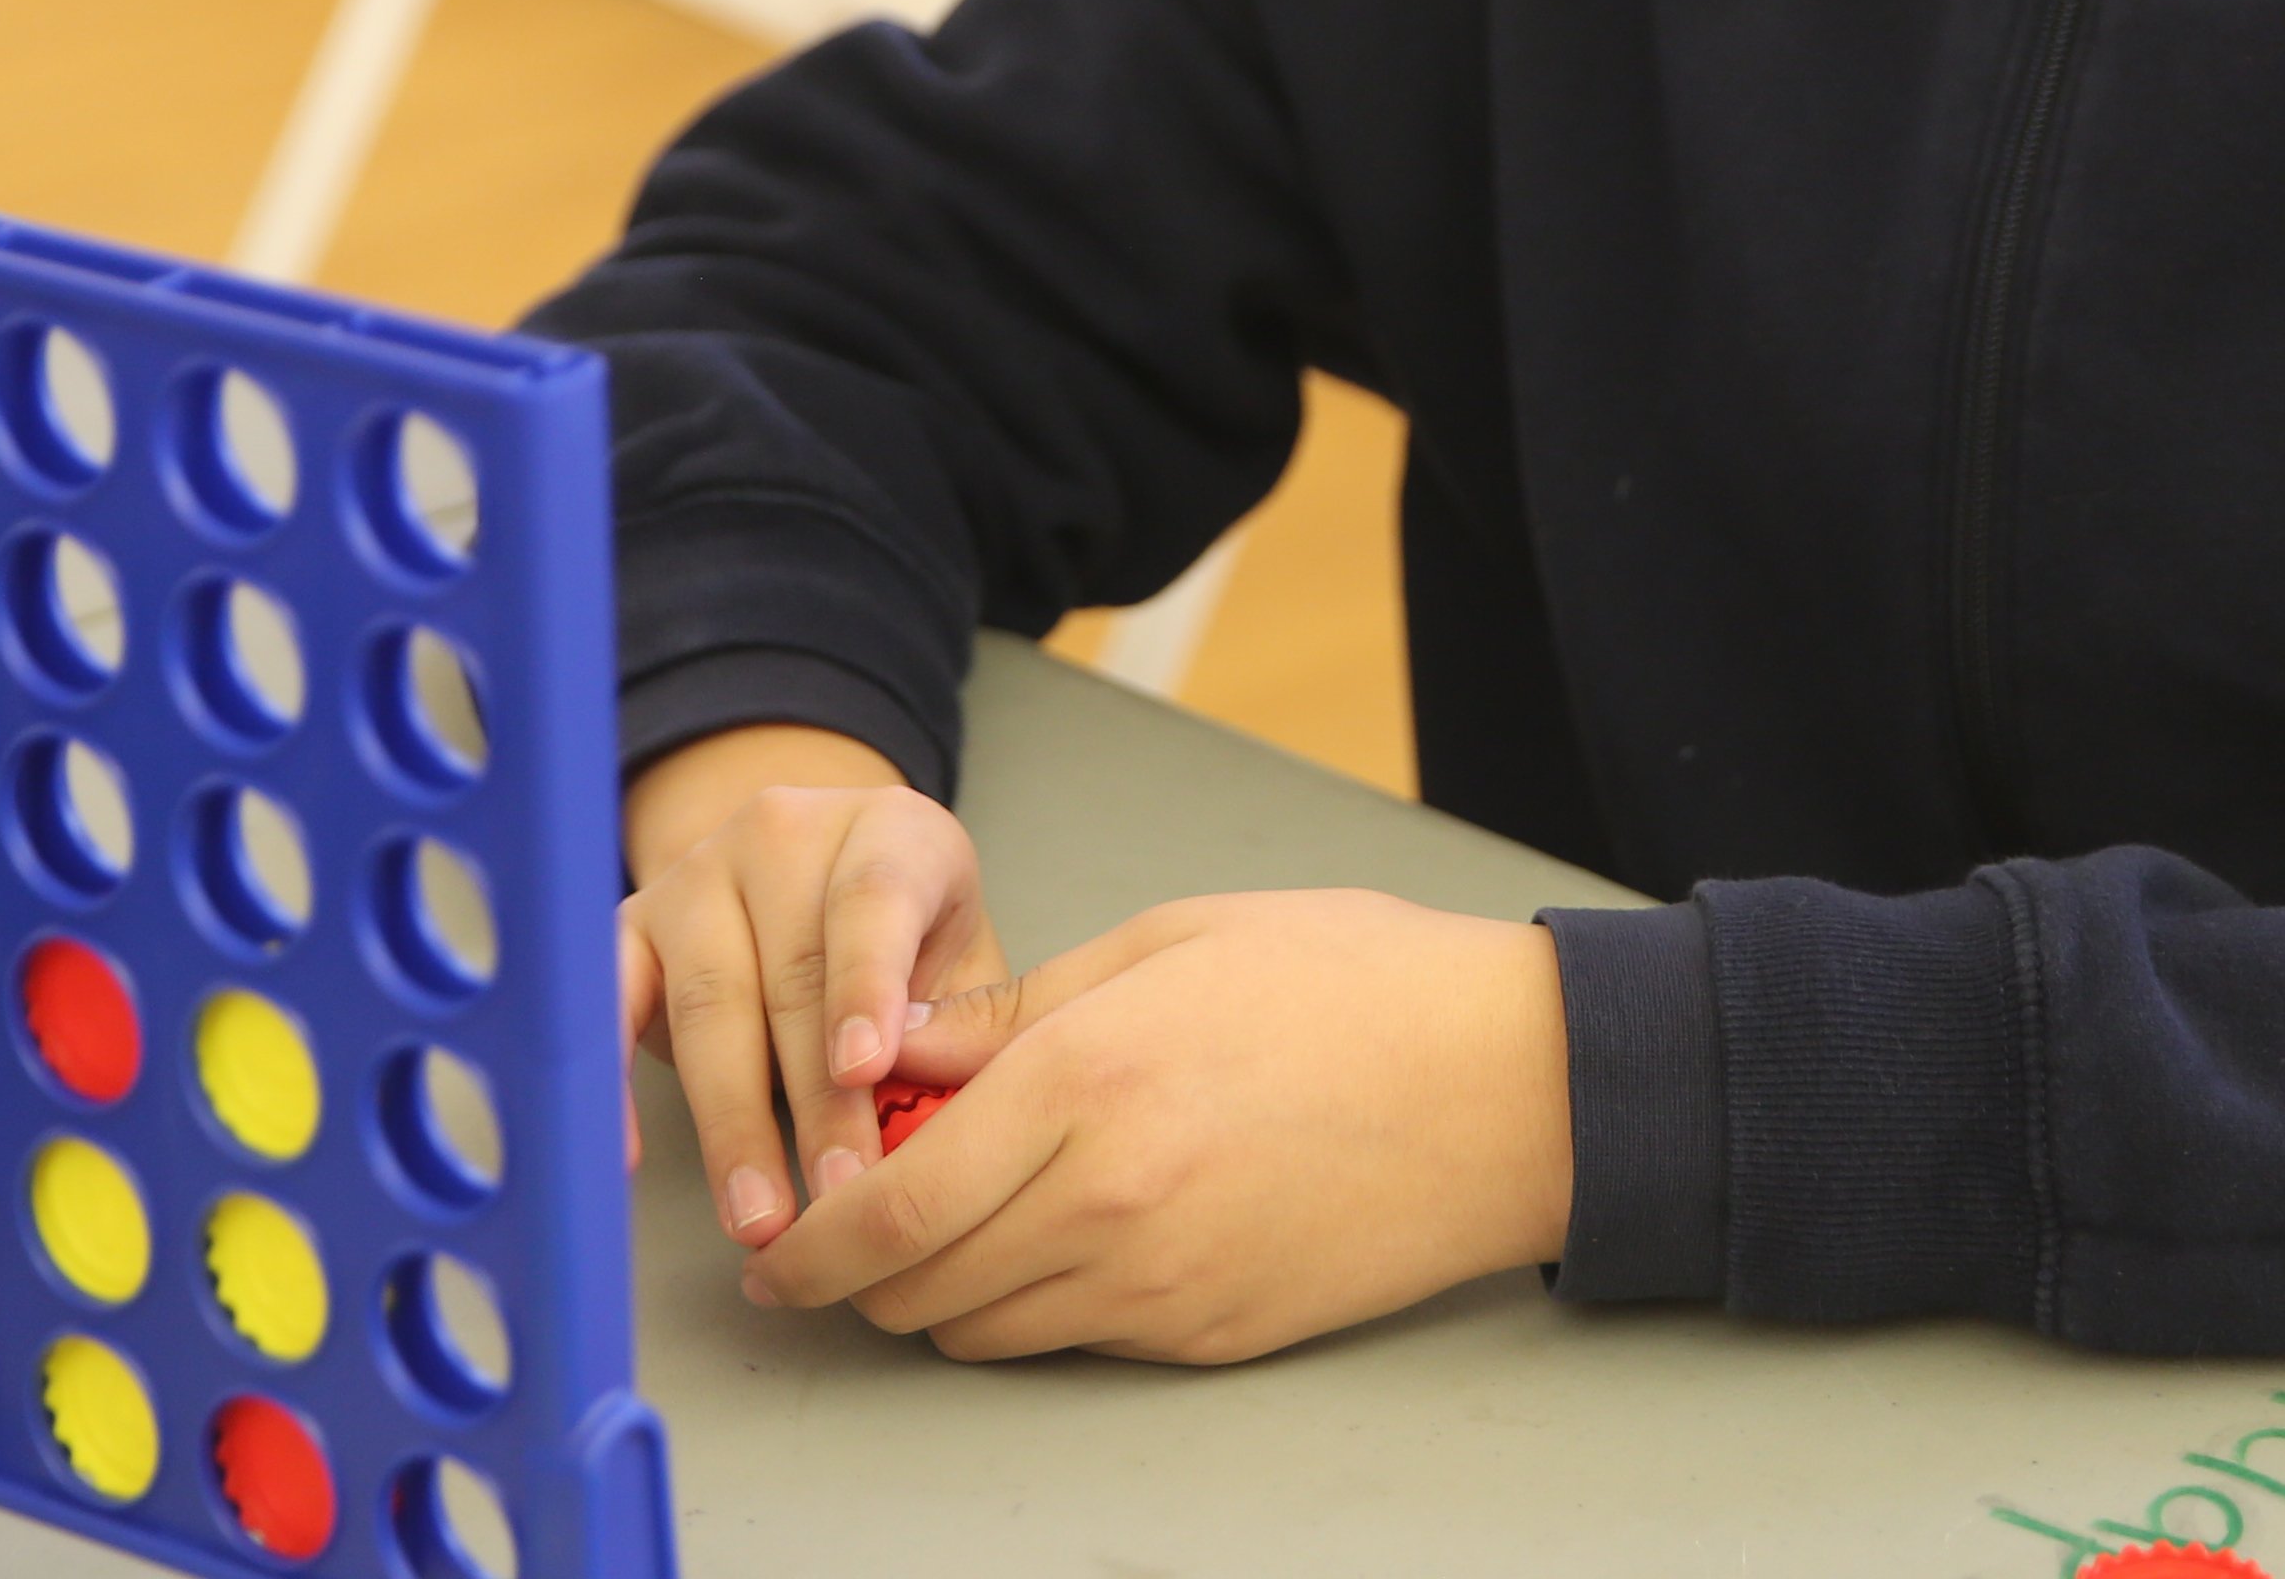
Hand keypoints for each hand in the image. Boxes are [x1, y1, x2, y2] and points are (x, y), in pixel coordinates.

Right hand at [616, 724, 1009, 1252]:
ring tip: (761, 1219)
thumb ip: (964, 1030)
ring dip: (733, 1124)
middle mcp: (783, 835)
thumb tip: (944, 1121)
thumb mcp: (964, 964)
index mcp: (887, 831)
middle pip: (792, 976)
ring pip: (709, 1007)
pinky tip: (625, 1158)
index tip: (866, 1070)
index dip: (865, 986)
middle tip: (839, 1202)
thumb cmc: (909, 941)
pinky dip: (614, 1084)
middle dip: (815, 1104)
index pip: (873, 899)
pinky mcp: (631, 927)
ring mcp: (696, 877)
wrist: (812, 880)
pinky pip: (612, 1005)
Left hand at [738, 887, 1573, 1363]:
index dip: (809, 1248)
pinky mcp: (1211, 1335)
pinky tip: (1064, 1236)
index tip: (774, 1254)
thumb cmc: (1352, 983)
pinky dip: (1037, 1306)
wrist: (1510, 1087)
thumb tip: (901, 1058)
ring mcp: (1164, 1285)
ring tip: (955, 1227)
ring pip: (986, 1332)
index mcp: (1085, 1085)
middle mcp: (1110, 1204)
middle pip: (918, 1291)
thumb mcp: (1170, 942)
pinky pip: (1076, 1341)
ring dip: (941, 1296)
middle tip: (840, 1238)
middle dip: (857, 1276)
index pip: (889, 1206)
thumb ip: (1015, 1010)